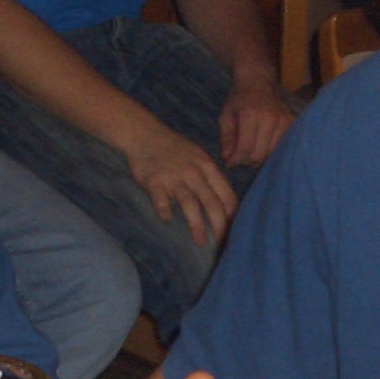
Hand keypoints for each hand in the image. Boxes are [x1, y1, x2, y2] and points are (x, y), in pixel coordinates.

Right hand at [126, 122, 238, 248]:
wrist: (145, 134)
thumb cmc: (174, 149)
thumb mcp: (199, 158)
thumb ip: (211, 178)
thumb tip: (226, 205)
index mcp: (208, 167)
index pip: (226, 195)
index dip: (232, 215)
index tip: (234, 231)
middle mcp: (194, 173)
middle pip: (212, 203)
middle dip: (220, 226)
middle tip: (222, 243)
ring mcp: (174, 178)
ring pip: (190, 206)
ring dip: (197, 226)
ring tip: (200, 241)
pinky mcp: (155, 182)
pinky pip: (162, 202)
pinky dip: (165, 212)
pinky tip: (166, 220)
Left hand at [218, 73, 294, 168]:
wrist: (259, 79)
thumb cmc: (239, 98)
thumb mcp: (225, 115)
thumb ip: (226, 138)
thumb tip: (229, 160)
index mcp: (251, 114)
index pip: (246, 148)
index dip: (236, 160)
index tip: (230, 163)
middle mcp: (270, 118)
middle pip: (259, 154)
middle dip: (247, 160)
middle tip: (240, 155)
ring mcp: (284, 120)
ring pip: (272, 153)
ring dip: (259, 157)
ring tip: (251, 150)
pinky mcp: (292, 122)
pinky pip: (282, 146)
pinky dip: (271, 151)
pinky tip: (263, 146)